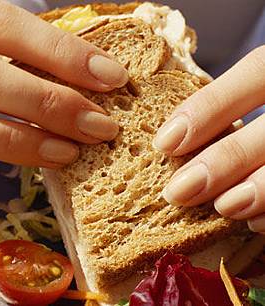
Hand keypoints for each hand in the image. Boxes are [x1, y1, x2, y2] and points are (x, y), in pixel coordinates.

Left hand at [153, 45, 264, 232]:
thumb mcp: (258, 91)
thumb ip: (230, 105)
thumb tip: (171, 140)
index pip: (258, 69)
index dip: (210, 106)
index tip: (165, 142)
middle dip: (226, 159)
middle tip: (180, 190)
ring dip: (259, 189)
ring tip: (223, 207)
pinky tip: (255, 222)